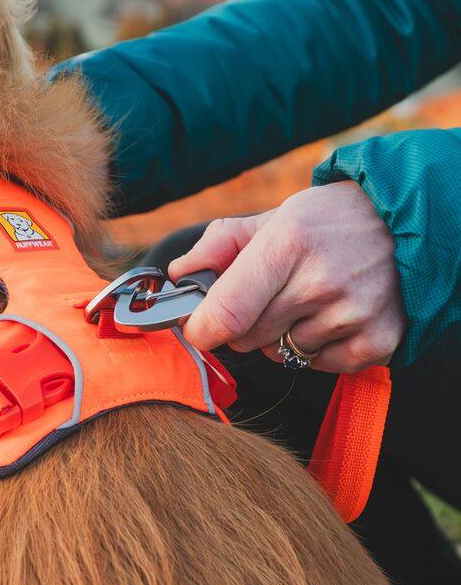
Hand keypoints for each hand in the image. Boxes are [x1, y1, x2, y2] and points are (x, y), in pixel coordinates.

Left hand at [167, 182, 405, 372]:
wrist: (404, 224)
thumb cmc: (326, 223)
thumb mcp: (271, 219)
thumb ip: (218, 245)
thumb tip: (180, 275)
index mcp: (288, 243)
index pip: (228, 312)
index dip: (201, 328)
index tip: (196, 326)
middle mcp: (321, 282)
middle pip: (247, 338)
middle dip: (243, 325)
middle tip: (267, 297)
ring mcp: (352, 315)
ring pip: (281, 353)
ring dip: (282, 336)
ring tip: (308, 301)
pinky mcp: (377, 342)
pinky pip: (319, 366)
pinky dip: (317, 349)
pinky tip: (332, 317)